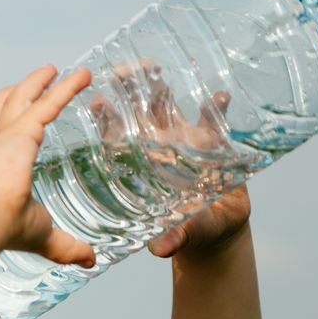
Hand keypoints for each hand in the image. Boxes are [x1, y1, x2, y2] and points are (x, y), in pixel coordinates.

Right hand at [0, 65, 95, 267]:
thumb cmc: (4, 228)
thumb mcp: (40, 235)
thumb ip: (64, 245)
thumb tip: (89, 261)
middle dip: (2, 101)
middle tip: (15, 89)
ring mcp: (3, 137)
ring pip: (15, 99)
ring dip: (32, 83)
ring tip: (50, 72)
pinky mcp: (22, 130)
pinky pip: (48, 102)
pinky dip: (67, 87)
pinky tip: (84, 76)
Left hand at [89, 59, 249, 258]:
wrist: (215, 228)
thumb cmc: (186, 230)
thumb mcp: (179, 235)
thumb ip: (172, 238)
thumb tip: (162, 248)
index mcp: (138, 163)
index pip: (115, 136)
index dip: (106, 119)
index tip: (98, 102)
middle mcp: (155, 146)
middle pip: (136, 111)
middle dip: (129, 88)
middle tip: (123, 70)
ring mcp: (182, 139)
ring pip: (167, 105)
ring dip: (162, 87)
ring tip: (156, 70)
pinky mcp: (212, 141)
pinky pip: (215, 119)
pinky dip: (217, 106)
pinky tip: (219, 97)